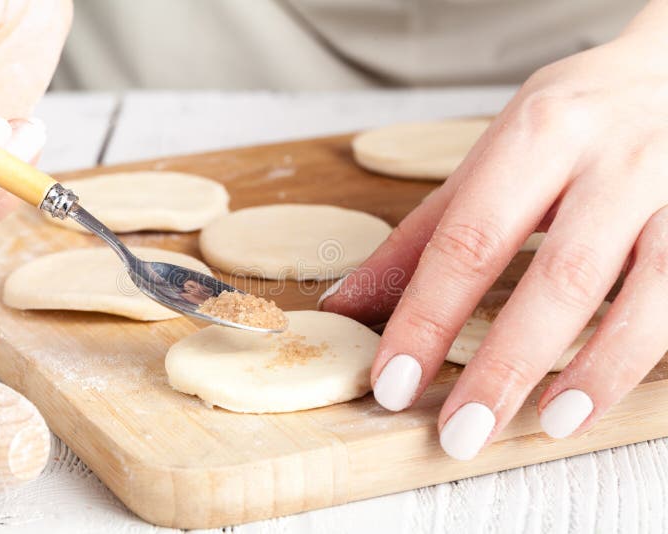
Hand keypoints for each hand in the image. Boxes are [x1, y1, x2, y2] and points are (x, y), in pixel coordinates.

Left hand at [320, 1, 667, 459]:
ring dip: (595, 369)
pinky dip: (645, 354)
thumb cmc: (569, 124)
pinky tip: (604, 393)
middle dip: (505, 364)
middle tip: (460, 432)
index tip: (391, 382)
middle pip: (557, 276)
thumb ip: (422, 236)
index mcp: (537, 136)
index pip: (469, 239)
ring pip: (646, 291)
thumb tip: (348, 304)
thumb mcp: (489, 159)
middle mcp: (611, 161)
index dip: (426, 318)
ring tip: (546, 424)